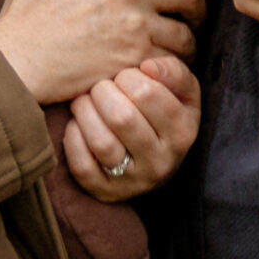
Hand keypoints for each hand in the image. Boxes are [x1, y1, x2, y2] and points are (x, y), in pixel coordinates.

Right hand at [0, 0, 205, 104]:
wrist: (17, 58)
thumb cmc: (25, 14)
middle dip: (197, 4)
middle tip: (192, 15)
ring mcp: (135, 28)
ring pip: (186, 32)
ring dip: (188, 39)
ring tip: (181, 46)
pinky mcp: (134, 61)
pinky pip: (172, 62)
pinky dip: (173, 65)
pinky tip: (164, 68)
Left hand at [61, 55, 201, 203]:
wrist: (155, 158)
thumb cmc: (165, 112)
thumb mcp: (182, 91)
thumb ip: (173, 71)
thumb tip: (147, 66)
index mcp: (183, 132)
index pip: (147, 93)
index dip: (128, 76)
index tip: (124, 76)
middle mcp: (162, 162)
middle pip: (122, 117)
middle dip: (103, 92)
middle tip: (101, 87)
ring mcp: (133, 182)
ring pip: (102, 142)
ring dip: (85, 112)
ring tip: (86, 101)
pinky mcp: (106, 192)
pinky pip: (82, 165)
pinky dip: (74, 138)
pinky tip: (79, 124)